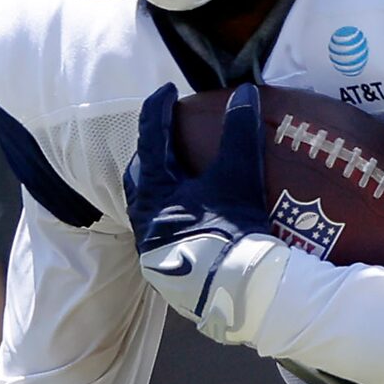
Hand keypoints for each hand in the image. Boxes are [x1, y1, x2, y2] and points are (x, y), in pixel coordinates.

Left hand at [124, 85, 289, 344]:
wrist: (230, 292)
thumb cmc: (230, 232)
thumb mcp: (238, 177)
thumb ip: (240, 133)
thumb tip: (245, 92)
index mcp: (154, 189)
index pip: (150, 137)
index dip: (158, 109)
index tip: (167, 91)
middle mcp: (144, 216)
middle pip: (139, 173)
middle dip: (149, 151)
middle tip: (165, 136)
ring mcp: (151, 245)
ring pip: (145, 204)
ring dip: (157, 185)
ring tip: (175, 177)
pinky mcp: (164, 268)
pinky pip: (160, 230)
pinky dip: (170, 213)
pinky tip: (189, 218)